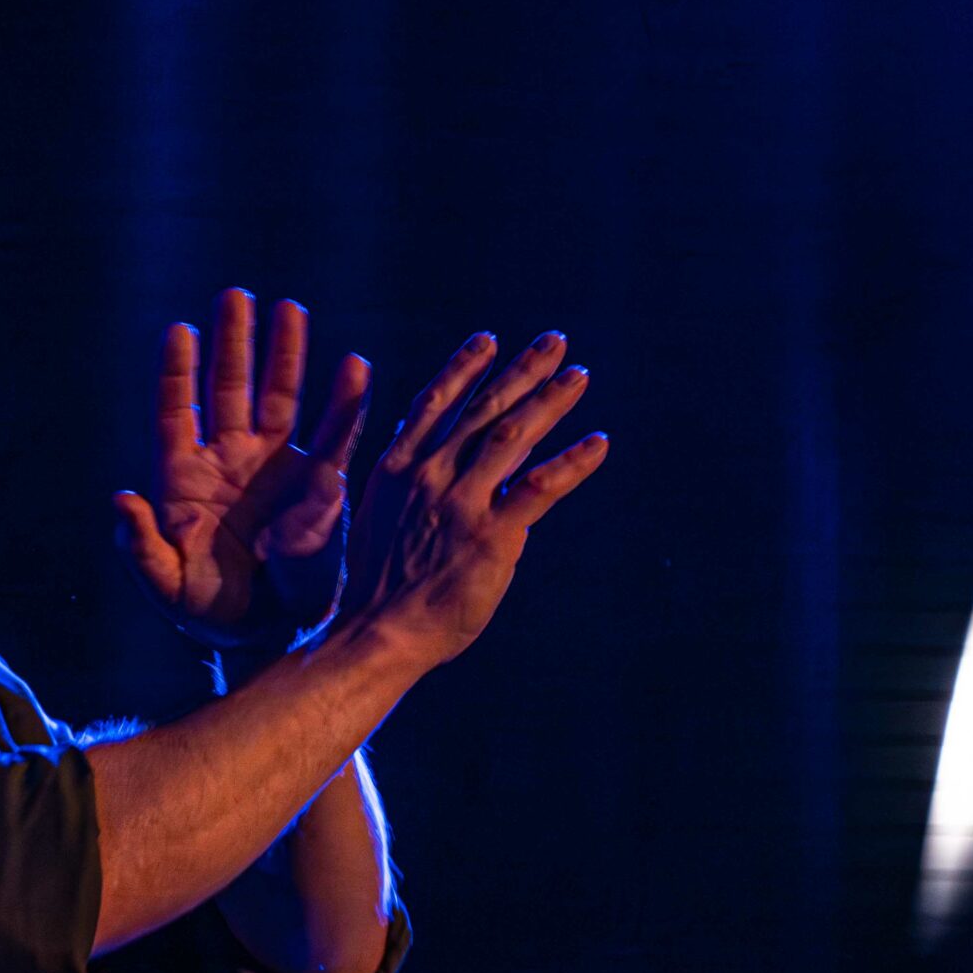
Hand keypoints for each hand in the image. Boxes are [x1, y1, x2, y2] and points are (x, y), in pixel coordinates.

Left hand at [112, 288, 371, 651]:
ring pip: (280, 399)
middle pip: (230, 391)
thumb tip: (122, 499)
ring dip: (284, 354)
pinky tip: (354, 367)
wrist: (268, 635)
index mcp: (185, 481)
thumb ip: (140, 548)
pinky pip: (334, 436)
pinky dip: (345, 403)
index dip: (177, 375)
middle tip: (234, 296)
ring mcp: (274, 468)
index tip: (179, 332)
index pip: (178, 415)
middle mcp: (230, 463)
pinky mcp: (317, 485)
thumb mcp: (167, 588)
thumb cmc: (209, 613)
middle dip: (233, 344)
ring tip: (289, 308)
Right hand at [337, 329, 608, 667]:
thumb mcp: (375, 520)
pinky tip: (598, 444)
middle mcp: (429, 475)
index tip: (489, 340)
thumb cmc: (375, 588)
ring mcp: (460, 502)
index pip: (435, 403)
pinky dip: (572, 462)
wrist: (376, 632)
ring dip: (550, 401)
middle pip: (483, 408)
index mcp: (397, 468)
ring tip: (578, 376)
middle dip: (522, 371)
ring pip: (513, 435)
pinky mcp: (491, 533)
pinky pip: (540, 487)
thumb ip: (407, 487)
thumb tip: (436, 466)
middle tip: (555, 341)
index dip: (464, 368)